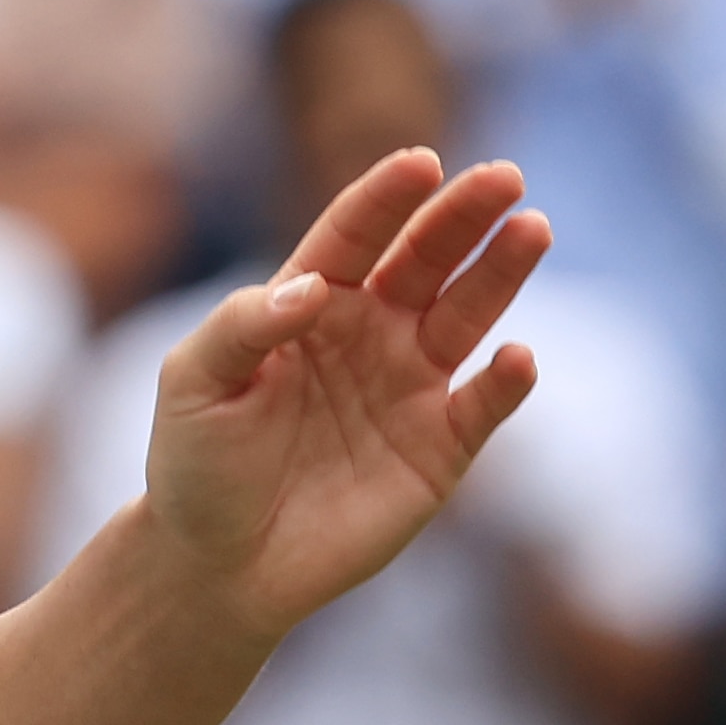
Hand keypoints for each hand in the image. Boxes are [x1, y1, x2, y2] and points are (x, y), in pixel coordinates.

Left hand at [143, 150, 548, 646]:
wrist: (219, 562)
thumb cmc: (196, 462)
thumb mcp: (194, 382)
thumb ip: (243, 327)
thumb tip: (312, 289)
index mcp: (306, 304)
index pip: (353, 236)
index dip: (386, 198)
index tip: (420, 163)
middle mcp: (367, 334)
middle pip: (423, 261)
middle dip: (463, 217)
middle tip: (506, 177)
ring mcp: (408, 388)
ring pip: (466, 317)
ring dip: (499, 275)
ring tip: (531, 229)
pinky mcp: (437, 450)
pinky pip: (481, 407)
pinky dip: (504, 383)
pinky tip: (517, 355)